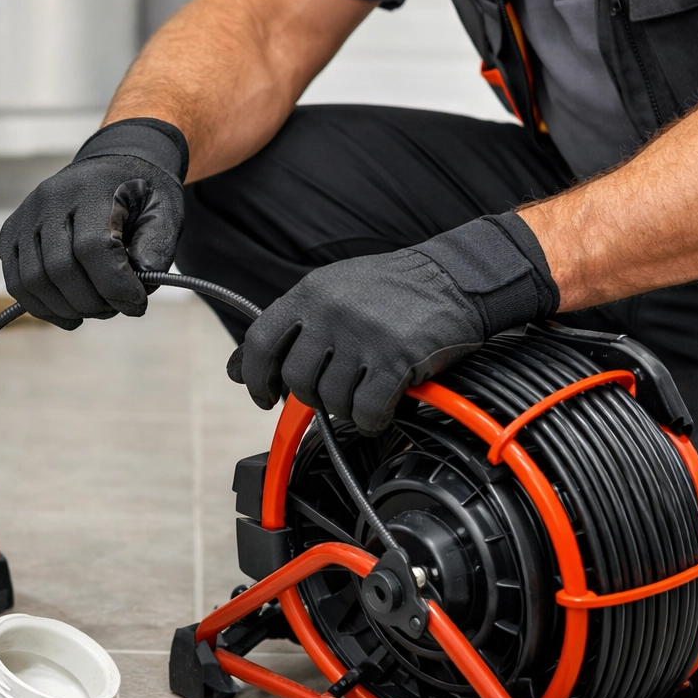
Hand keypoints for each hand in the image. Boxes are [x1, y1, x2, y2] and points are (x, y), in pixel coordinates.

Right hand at [0, 119, 187, 328]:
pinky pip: (16, 282)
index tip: (136, 304)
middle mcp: (50, 198)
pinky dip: (43, 307)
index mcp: (92, 187)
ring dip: (67, 309)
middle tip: (116, 308)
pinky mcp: (10, 233)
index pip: (92, 247)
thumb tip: (138, 287)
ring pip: (33, 280)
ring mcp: (25, 215)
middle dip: (92, 303)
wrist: (112, 169)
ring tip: (96, 309)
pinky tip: (70, 313)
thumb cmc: (140, 196)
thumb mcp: (165, 211)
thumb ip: (156, 247)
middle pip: (59, 268)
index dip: (114, 286)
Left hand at [230, 213, 558, 433]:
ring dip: (346, 408)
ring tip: (364, 393)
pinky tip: (382, 408)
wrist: (455, 278)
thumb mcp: (335, 289)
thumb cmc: (394, 289)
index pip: (260, 343)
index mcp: (309, 293)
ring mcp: (362, 336)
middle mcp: (330, 313)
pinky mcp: (394, 360)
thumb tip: (241, 368)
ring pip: (331, 400)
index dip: (255, 378)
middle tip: (334, 393)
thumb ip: (294, 325)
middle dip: (312, 397)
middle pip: (297, 380)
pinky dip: (372, 419)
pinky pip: (366, 410)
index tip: (262, 396)